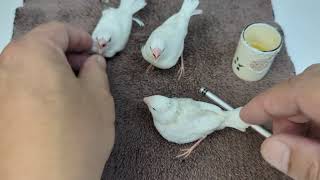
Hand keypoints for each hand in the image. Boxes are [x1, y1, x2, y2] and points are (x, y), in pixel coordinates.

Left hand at [0, 22, 114, 179]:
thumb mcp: (98, 97)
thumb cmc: (76, 135)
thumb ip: (96, 71)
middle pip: (39, 48)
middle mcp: (5, 67)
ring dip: (52, 72)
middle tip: (88, 71)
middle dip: (66, 55)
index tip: (94, 50)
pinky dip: (39, 88)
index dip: (81, 38)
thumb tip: (92, 62)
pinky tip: (56, 108)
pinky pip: (19, 88)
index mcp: (32, 54)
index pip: (57, 31)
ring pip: (28, 69)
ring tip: (74, 91)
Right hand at [241, 64, 319, 179]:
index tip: (244, 116)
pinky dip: (317, 115)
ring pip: (317, 90)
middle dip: (286, 112)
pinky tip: (317, 138)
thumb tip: (272, 149)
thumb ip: (307, 161)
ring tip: (301, 145)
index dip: (264, 103)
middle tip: (280, 142)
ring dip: (302, 114)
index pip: (295, 90)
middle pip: (307, 85)